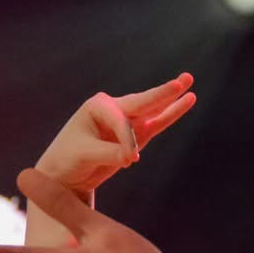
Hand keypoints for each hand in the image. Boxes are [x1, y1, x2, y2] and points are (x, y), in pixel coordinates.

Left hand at [35, 74, 195, 198]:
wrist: (65, 172)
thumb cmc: (68, 159)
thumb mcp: (85, 155)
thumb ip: (110, 153)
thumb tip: (132, 156)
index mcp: (97, 106)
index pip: (121, 120)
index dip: (127, 139)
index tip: (129, 159)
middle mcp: (113, 108)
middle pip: (142, 101)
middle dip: (161, 94)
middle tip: (181, 82)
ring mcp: (126, 121)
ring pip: (153, 109)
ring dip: (171, 98)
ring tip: (189, 80)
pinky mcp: (135, 135)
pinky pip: (157, 123)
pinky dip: (171, 113)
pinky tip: (187, 100)